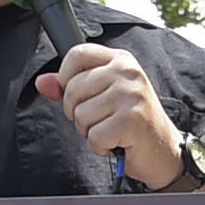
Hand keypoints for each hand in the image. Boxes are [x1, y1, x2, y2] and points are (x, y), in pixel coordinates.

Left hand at [36, 45, 183, 185]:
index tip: (77, 96)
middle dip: (77, 113)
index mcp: (119, 60)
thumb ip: (69, 87)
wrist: (162, 150)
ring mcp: (131, 94)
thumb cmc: (129, 123)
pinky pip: (94, 136)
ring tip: (111, 130)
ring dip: (90, 132)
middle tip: (101, 120)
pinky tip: (117, 142)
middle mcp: (127, 72)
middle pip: (72, 89)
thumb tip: (42, 82)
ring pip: (80, 115)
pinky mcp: (131, 120)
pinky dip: (100, 146)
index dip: (65, 77)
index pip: (77, 54)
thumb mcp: (100, 97)